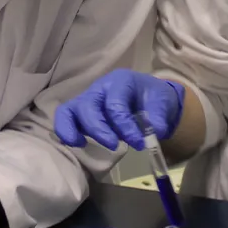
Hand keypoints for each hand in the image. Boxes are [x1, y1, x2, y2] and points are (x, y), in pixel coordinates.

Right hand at [53, 69, 185, 150]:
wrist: (148, 98)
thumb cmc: (152, 98)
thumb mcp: (162, 103)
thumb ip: (159, 116)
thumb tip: (155, 131)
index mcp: (120, 81)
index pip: (115, 104)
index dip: (124, 126)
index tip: (139, 143)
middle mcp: (100, 88)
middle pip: (88, 106)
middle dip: (98, 129)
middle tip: (114, 146)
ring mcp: (87, 99)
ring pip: (70, 110)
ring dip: (75, 129)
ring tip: (83, 145)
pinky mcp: (80, 111)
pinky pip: (65, 118)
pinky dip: (66, 131)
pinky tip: (78, 143)